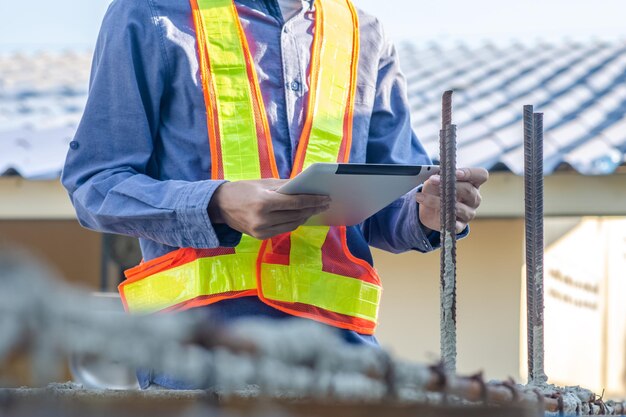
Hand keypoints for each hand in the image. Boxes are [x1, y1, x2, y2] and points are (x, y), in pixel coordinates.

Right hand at [208, 179, 330, 239]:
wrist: (219, 205)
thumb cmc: (242, 190)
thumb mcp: (263, 183)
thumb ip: (285, 186)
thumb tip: (306, 187)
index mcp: (264, 203)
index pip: (296, 203)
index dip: (313, 201)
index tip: (326, 198)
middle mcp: (263, 219)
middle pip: (296, 215)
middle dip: (312, 208)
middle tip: (325, 203)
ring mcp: (261, 231)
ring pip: (292, 225)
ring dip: (305, 217)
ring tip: (314, 209)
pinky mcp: (260, 237)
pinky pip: (283, 230)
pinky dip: (293, 222)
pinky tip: (300, 216)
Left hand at [415, 167, 488, 233]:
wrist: (428, 210)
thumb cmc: (436, 191)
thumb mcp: (435, 181)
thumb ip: (437, 178)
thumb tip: (435, 179)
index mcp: (473, 183)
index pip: (481, 175)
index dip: (470, 173)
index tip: (455, 173)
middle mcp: (474, 199)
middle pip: (469, 190)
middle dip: (450, 185)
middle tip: (432, 181)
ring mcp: (468, 213)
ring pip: (458, 207)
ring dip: (437, 201)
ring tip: (421, 197)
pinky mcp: (460, 226)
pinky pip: (453, 223)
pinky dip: (439, 217)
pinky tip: (429, 211)